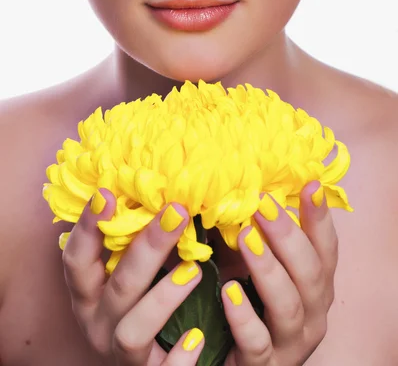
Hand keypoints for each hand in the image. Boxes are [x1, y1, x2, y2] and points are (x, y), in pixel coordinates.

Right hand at [62, 191, 204, 364]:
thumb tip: (163, 195)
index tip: (106, 194)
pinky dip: (178, 357)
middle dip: (147, 247)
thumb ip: (136, 244)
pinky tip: (197, 337)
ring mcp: (119, 353)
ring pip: (133, 330)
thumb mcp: (127, 276)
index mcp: (88, 294)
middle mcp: (96, 323)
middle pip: (118, 286)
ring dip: (163, 297)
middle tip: (177, 212)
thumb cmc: (136, 306)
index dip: (87, 228)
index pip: (77, 259)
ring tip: (194, 270)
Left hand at [221, 181, 336, 365]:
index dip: (320, 217)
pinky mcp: (264, 364)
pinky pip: (257, 342)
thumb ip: (256, 234)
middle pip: (311, 274)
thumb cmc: (249, 305)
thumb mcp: (256, 267)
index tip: (310, 185)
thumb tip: (240, 186)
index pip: (326, 249)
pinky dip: (244, 316)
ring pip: (288, 305)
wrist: (238, 363)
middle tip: (263, 205)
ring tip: (245, 237)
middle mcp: (313, 313)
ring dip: (268, 268)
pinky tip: (229, 291)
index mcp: (316, 286)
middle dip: (288, 237)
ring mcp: (291, 342)